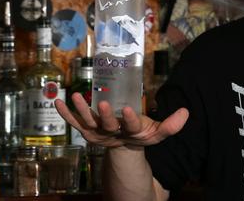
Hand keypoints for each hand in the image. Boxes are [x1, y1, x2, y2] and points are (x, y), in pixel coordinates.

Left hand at [55, 93, 188, 147]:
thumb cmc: (141, 135)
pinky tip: (58, 101)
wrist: (123, 147)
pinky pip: (74, 122)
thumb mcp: (158, 133)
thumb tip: (186, 112)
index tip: (130, 108)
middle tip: (102, 102)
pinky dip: (66, 113)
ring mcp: (97, 132)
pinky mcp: (87, 130)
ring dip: (81, 110)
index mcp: (131, 133)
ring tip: (75, 96)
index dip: (130, 119)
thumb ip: (171, 125)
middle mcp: (112, 134)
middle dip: (105, 115)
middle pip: (108, 126)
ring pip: (88, 123)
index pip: (131, 127)